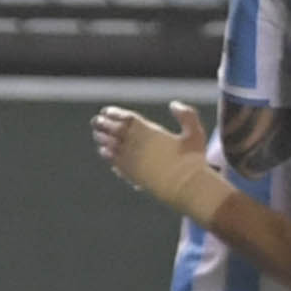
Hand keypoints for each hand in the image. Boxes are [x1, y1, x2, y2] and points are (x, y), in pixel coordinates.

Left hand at [92, 102, 226, 222]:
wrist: (186, 186)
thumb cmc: (192, 160)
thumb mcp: (195, 134)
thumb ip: (187, 116)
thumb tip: (173, 104)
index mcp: (150, 132)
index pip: (127, 118)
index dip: (115, 113)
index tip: (106, 111)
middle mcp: (137, 145)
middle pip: (115, 130)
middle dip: (104, 124)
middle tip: (96, 121)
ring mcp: (132, 160)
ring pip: (111, 145)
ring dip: (102, 138)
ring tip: (97, 134)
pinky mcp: (131, 174)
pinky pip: (114, 162)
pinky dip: (107, 155)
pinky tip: (104, 152)